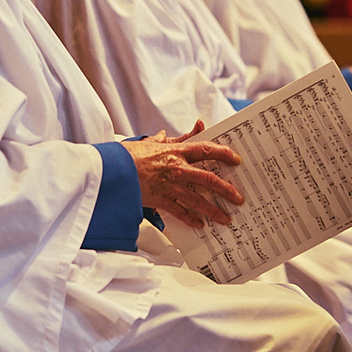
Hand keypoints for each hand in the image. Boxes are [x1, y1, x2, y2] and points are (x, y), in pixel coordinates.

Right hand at [120, 122, 242, 230]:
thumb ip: (179, 137)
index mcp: (176, 152)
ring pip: (198, 200)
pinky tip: (200, 225)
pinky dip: (191, 219)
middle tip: (238, 197)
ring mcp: (170, 186)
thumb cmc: (131, 155)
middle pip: (209, 179)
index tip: (236, 159)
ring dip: (214, 210)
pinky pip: (180, 212)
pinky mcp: (161, 200)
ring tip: (225, 218)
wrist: (112, 170)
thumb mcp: (155, 141)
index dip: (224, 153)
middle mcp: (177, 169)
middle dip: (226, 189)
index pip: (206, 149)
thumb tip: (197, 126)